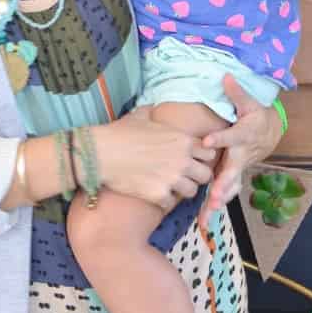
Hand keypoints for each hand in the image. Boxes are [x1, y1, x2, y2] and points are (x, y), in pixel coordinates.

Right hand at [93, 109, 216, 209]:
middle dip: (196, 176)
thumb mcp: (141, 116)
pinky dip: (165, 201)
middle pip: (206, 175)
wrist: (101, 153)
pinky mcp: (159, 195)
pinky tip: (155, 195)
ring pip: (192, 192)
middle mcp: (182, 160)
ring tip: (170, 187)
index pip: (209, 153)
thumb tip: (154, 108)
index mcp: (183, 140)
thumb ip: (154, 113)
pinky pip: (172, 204)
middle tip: (184, 176)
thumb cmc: (119, 133)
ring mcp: (172, 179)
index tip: (192, 160)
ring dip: (182, 190)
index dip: (201, 158)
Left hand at [200, 77, 283, 215]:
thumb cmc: (256, 116)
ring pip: (228, 188)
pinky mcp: (232, 177)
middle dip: (222, 185)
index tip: (206, 142)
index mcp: (243, 135)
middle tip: (213, 196)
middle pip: (232, 172)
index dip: (220, 139)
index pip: (231, 137)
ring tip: (206, 215)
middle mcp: (240, 156)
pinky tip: (203, 223)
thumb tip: (225, 75)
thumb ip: (236, 92)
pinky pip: (223, 194)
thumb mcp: (250, 102)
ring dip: (218, 202)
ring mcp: (237, 169)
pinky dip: (214, 209)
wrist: (269, 132)